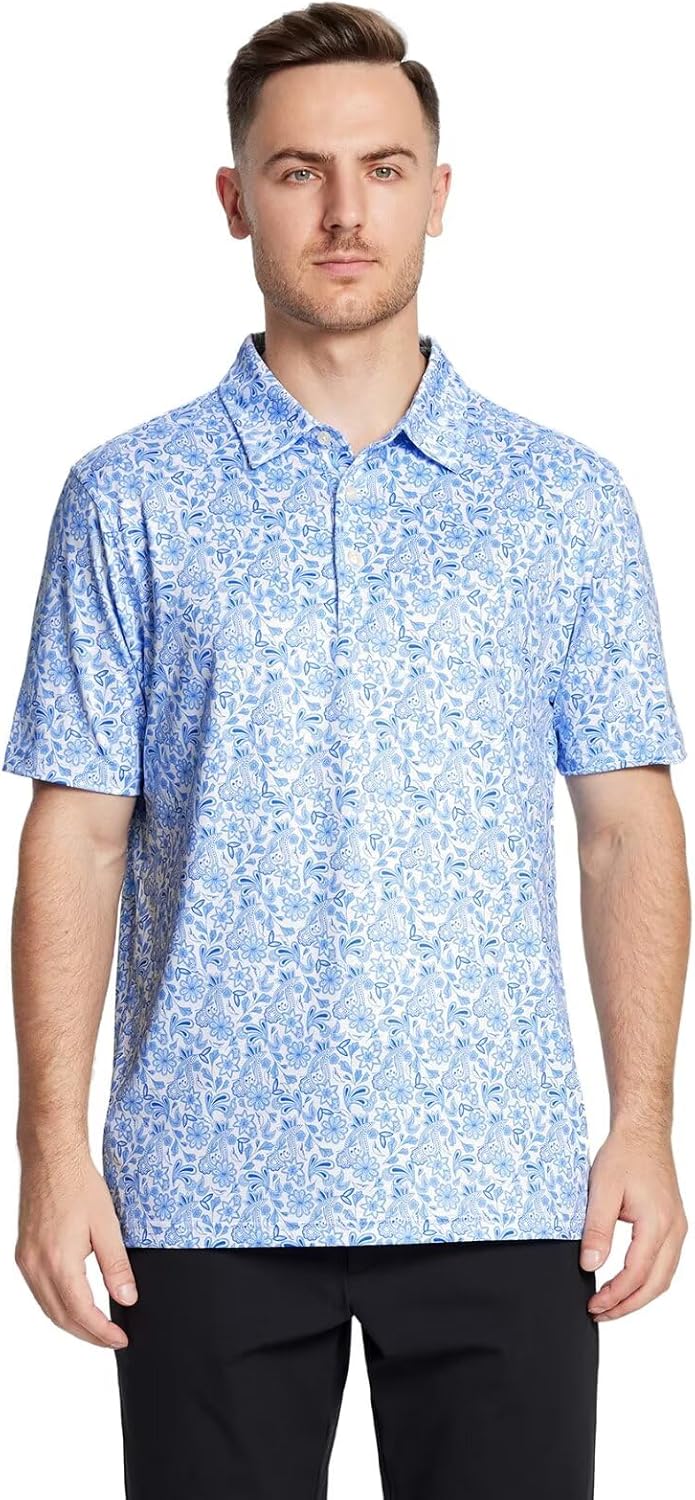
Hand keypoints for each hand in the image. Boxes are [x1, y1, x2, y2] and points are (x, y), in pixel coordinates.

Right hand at [15, 1144, 137, 1347]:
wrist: (51, 1157)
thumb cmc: (78, 1184)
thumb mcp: (107, 1225)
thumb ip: (116, 1265)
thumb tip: (127, 1298)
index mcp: (58, 1261)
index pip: (81, 1313)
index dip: (102, 1332)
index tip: (120, 1339)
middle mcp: (36, 1266)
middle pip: (62, 1317)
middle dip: (88, 1334)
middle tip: (112, 1339)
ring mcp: (26, 1261)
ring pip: (48, 1308)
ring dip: (71, 1323)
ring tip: (97, 1328)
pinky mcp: (23, 1253)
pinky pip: (39, 1292)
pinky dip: (57, 1305)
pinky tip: (74, 1303)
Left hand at [580, 1124, 687, 1320]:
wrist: (644, 1132)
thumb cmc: (625, 1155)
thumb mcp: (602, 1189)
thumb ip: (596, 1229)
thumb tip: (590, 1264)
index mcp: (657, 1223)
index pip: (636, 1274)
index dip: (615, 1296)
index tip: (594, 1305)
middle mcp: (673, 1230)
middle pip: (655, 1284)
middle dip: (627, 1305)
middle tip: (600, 1313)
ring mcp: (677, 1228)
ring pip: (663, 1277)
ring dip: (638, 1296)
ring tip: (610, 1304)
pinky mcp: (673, 1225)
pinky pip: (665, 1263)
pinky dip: (647, 1280)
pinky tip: (627, 1283)